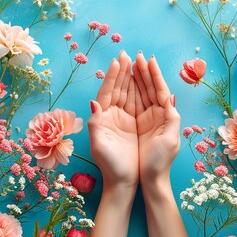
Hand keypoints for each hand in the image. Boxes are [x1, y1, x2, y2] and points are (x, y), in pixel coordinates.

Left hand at [88, 51, 138, 188]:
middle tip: (127, 54)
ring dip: (131, 77)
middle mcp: (112, 115)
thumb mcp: (99, 145)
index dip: (112, 76)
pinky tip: (143, 80)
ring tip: (135, 62)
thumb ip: (95, 123)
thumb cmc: (111, 165)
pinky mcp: (133, 125)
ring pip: (128, 93)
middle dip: (122, 71)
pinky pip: (137, 102)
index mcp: (102, 117)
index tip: (118, 60)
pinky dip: (140, 90)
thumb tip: (94, 103)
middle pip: (118, 88)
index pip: (107, 91)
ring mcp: (123, 119)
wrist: (123, 182)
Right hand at [132, 53, 179, 182]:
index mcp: (166, 116)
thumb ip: (171, 117)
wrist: (149, 181)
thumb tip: (170, 96)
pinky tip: (125, 81)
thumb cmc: (159, 162)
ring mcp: (146, 119)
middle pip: (149, 88)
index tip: (148, 59)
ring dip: (136, 77)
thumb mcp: (170, 141)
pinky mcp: (136, 124)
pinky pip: (132, 103)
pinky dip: (129, 90)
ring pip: (140, 93)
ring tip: (130, 62)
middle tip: (135, 55)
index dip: (154, 75)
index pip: (160, 90)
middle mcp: (156, 114)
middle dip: (143, 71)